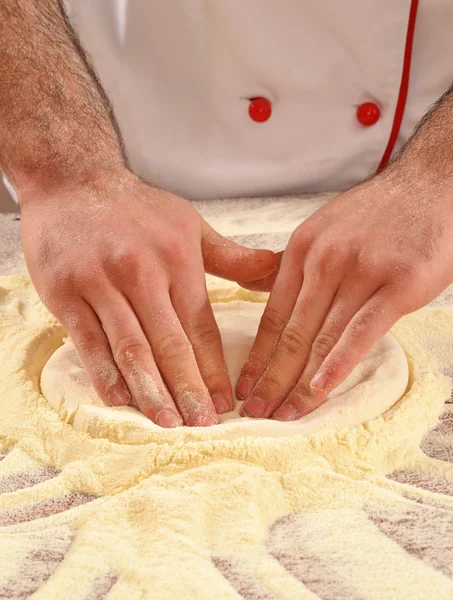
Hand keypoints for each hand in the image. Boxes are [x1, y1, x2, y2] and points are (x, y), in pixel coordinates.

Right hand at [20, 170, 276, 426]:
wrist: (73, 181)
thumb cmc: (136, 209)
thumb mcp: (188, 224)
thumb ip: (230, 256)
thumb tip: (275, 267)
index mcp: (177, 260)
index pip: (201, 325)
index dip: (213, 368)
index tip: (225, 402)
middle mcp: (141, 273)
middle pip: (169, 343)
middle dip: (188, 388)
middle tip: (203, 426)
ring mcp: (101, 283)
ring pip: (131, 347)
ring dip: (150, 391)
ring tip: (167, 423)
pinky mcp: (67, 292)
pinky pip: (89, 341)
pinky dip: (105, 374)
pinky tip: (120, 400)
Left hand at [237, 171, 452, 419]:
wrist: (432, 182)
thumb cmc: (379, 214)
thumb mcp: (325, 228)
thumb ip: (294, 264)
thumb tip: (258, 288)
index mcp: (302, 249)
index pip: (273, 314)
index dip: (256, 355)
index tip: (244, 385)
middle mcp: (324, 260)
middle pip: (292, 332)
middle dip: (270, 377)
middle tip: (255, 411)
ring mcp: (361, 271)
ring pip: (323, 337)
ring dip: (300, 381)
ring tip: (284, 412)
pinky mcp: (398, 283)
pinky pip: (361, 331)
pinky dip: (339, 363)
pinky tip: (321, 388)